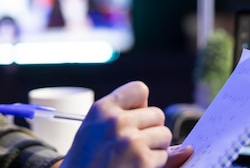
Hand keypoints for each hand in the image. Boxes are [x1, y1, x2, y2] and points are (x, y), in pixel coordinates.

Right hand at [59, 81, 192, 167]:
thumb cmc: (84, 160)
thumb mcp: (93, 129)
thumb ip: (120, 115)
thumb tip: (153, 113)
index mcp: (102, 109)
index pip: (139, 89)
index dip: (142, 105)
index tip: (137, 116)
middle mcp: (116, 121)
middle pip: (157, 113)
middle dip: (151, 128)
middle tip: (135, 142)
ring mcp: (131, 141)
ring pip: (164, 134)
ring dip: (155, 146)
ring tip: (135, 155)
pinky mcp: (142, 160)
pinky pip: (163, 155)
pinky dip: (155, 163)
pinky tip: (136, 166)